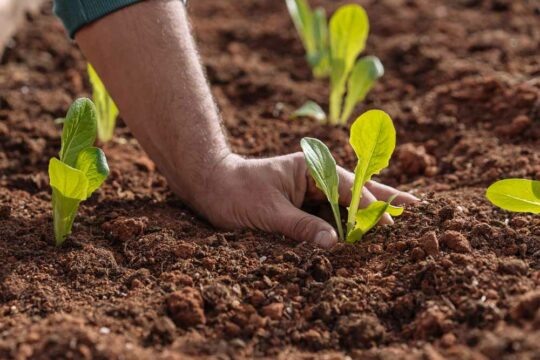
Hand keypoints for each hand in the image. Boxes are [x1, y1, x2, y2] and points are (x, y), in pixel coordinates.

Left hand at [186, 152, 417, 248]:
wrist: (211, 186)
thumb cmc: (236, 192)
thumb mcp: (267, 212)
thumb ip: (301, 228)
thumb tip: (334, 244)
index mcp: (313, 168)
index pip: (351, 189)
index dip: (370, 209)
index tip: (388, 228)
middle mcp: (318, 176)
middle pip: (359, 191)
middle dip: (387, 202)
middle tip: (422, 209)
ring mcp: (313, 191)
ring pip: (349, 204)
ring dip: (372, 214)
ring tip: (407, 219)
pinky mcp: (305, 205)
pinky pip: (332, 215)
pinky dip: (349, 224)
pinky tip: (368, 230)